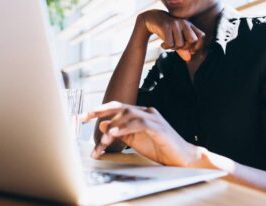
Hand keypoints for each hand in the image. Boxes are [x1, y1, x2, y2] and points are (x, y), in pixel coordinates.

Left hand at [81, 101, 199, 166]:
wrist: (182, 157)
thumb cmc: (159, 148)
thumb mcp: (134, 140)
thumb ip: (120, 132)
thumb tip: (103, 125)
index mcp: (139, 114)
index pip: (117, 108)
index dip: (100, 110)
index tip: (83, 116)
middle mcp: (145, 112)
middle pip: (120, 107)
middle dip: (100, 110)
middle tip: (84, 117)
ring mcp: (153, 118)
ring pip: (127, 116)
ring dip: (113, 127)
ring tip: (103, 139)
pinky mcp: (158, 127)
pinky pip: (139, 123)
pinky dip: (126, 128)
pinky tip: (116, 133)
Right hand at [138, 10, 204, 61]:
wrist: (153, 18)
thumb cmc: (167, 31)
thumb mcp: (176, 39)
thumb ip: (183, 49)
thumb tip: (189, 58)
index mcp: (190, 25)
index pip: (202, 36)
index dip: (198, 46)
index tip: (190, 50)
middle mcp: (184, 23)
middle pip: (193, 41)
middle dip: (186, 48)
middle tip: (178, 47)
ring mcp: (175, 24)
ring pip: (180, 44)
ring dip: (173, 48)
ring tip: (168, 44)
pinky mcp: (166, 26)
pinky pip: (170, 43)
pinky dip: (166, 47)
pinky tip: (163, 44)